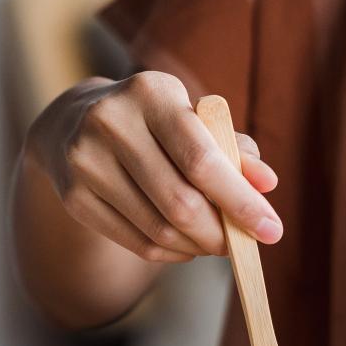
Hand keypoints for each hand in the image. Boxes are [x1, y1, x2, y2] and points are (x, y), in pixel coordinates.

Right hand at [25, 72, 281, 264]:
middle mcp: (111, 122)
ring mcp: (85, 161)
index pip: (201, 158)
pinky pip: (135, 241)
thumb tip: (266, 183)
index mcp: (150, 93)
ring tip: (216, 243)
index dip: (240, 201)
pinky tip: (186, 246)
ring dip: (198, 246)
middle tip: (244, 245)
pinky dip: (171, 252)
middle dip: (220, 233)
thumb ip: (233, 148)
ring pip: (158, 228)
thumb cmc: (154, 120)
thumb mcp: (193, 118)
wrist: (73, 121)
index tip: (272, 230)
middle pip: (179, 201)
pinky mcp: (73, 196)